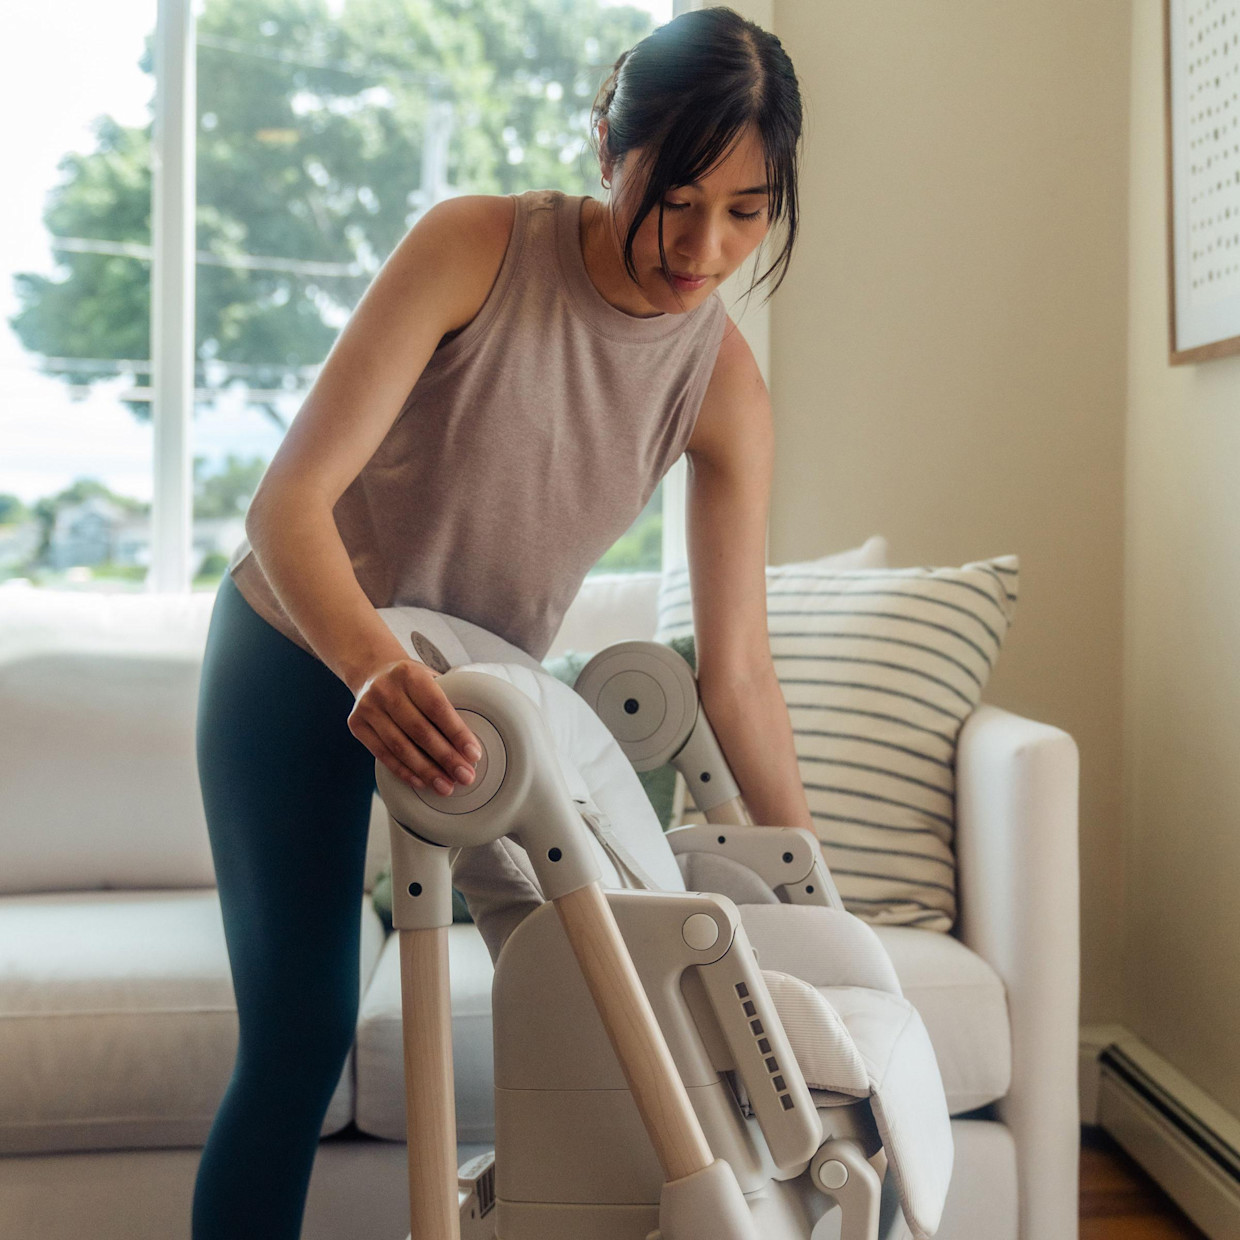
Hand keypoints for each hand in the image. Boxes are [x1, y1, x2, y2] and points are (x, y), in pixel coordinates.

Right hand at [348, 659, 481, 793]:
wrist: (372, 671)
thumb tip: (470, 742)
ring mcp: (368, 707)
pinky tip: (421, 782)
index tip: (473, 754)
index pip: (438, 708)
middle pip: (420, 731)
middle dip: (446, 758)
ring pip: (400, 746)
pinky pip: (382, 753)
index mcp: (410, 674)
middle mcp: (386, 689)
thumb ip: (448, 699)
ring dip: (426, 770)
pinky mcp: (356, 724)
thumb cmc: (410, 681)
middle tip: (465, 776)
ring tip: (446, 786)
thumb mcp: (429, 677)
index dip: (457, 733)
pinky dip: (403, 770)